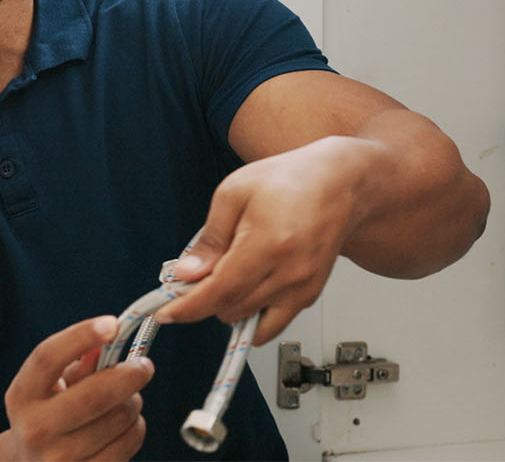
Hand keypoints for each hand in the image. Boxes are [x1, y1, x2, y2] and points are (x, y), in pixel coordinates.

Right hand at [1, 316, 151, 460]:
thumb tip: (108, 339)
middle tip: (144, 366)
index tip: (113, 324)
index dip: (81, 336)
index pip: (48, 357)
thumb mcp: (50, 386)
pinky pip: (129, 442)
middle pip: (96, 394)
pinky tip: (124, 425)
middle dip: (130, 374)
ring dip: (133, 402)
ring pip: (120, 418)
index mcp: (22, 396)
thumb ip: (77, 362)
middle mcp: (36, 429)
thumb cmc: (47, 414)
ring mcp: (61, 459)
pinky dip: (135, 427)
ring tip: (124, 401)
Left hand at [156, 137, 368, 343]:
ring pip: (251, 321)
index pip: (219, 292)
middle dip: (204, 300)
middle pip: (232, 309)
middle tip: (192, 278)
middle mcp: (289, 273)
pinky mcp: (310, 294)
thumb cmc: (288, 180)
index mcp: (267, 245)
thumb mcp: (233, 194)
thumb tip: (186, 273)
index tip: (166, 312)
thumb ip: (209, 239)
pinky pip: (274, 322)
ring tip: (222, 277)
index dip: (188, 307)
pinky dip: (251, 313)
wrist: (338, 185)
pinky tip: (243, 288)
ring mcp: (303, 288)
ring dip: (227, 307)